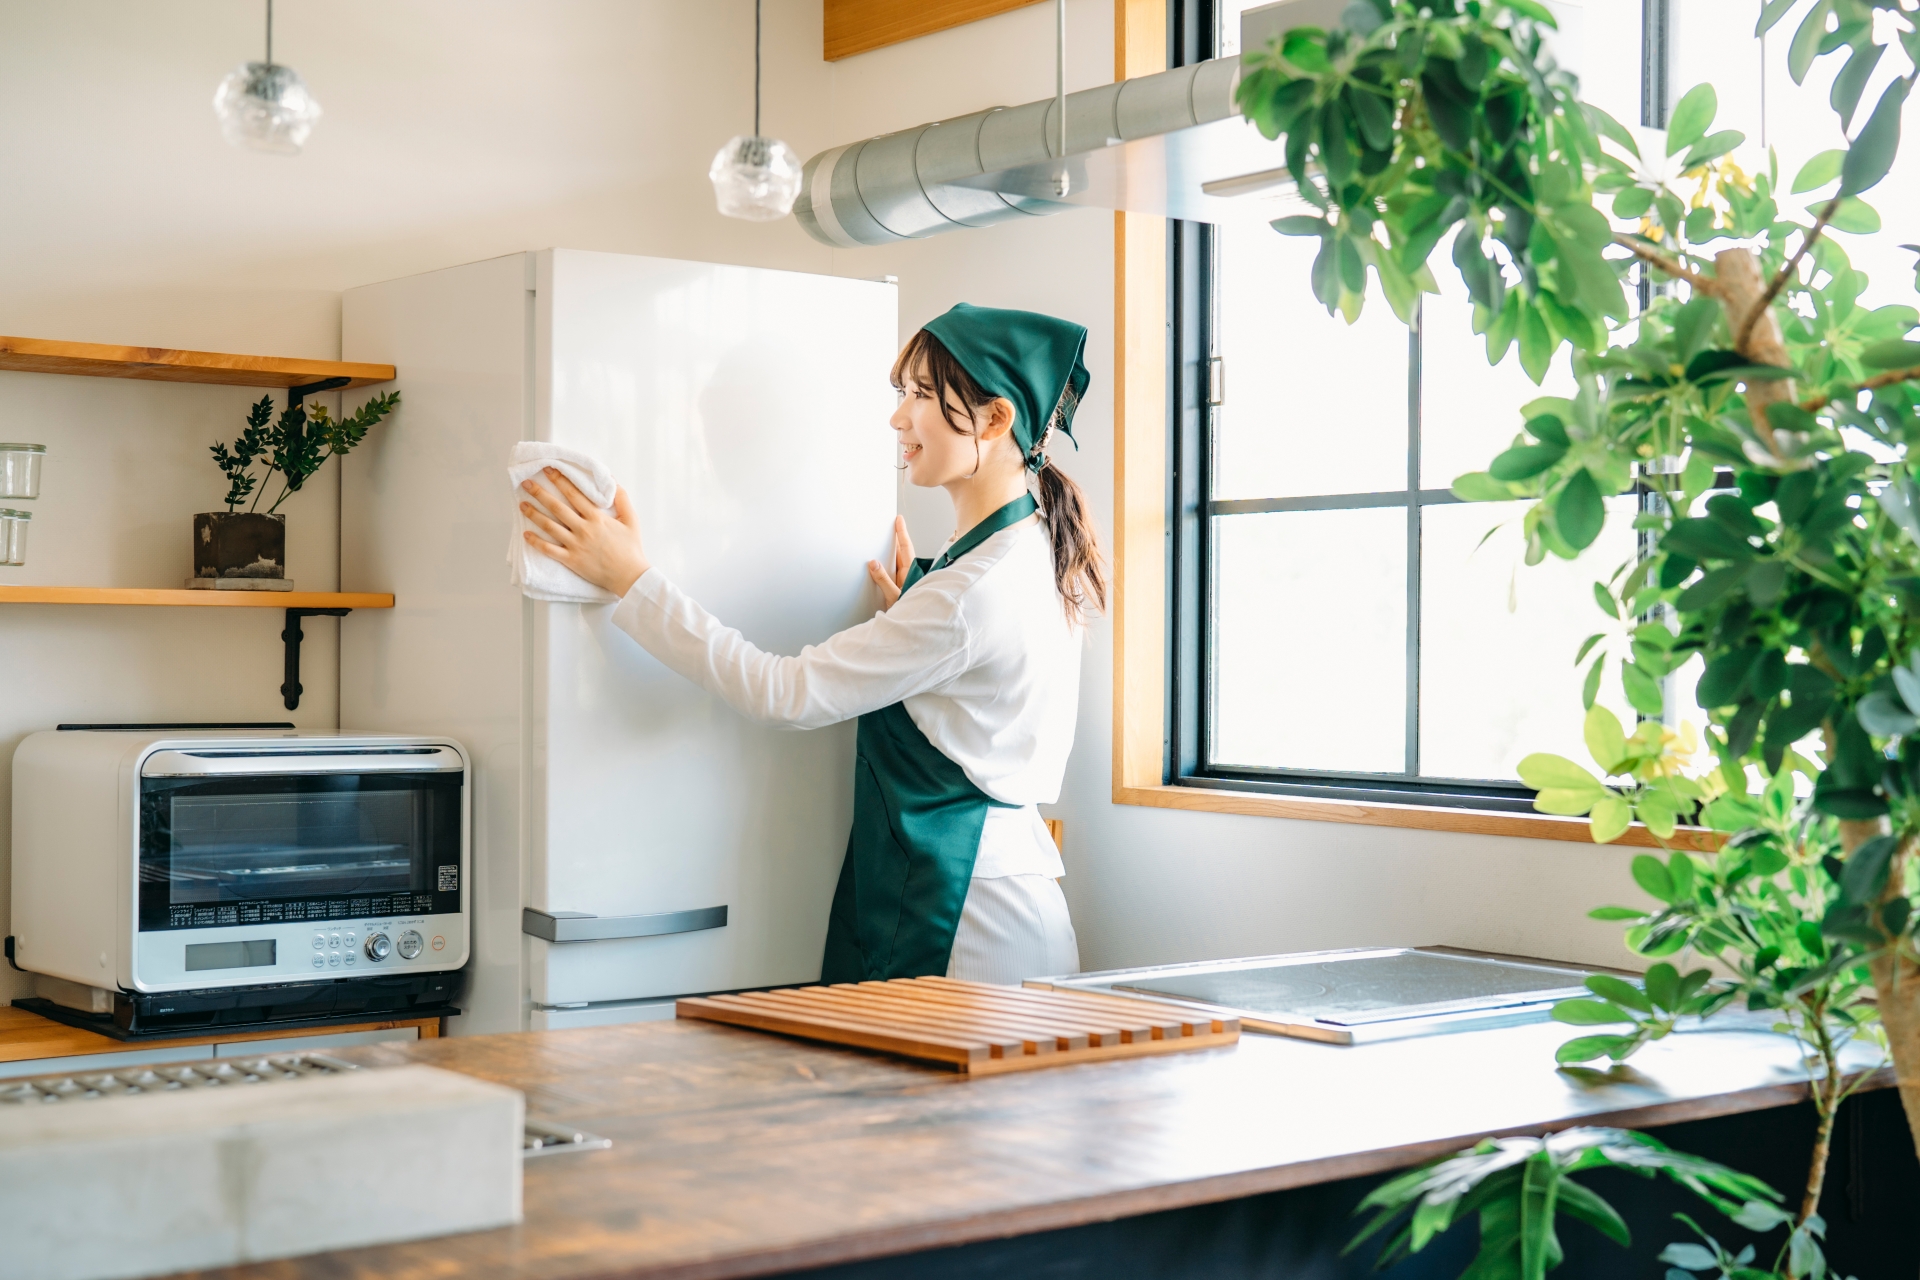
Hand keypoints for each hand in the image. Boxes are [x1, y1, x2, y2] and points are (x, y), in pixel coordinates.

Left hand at [520, 468, 650, 597]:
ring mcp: (576, 545)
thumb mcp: (631, 520)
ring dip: (534, 514)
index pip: (574, 495)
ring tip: (522, 504)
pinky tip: (526, 535)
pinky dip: (537, 542)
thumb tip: (613, 480)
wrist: (629, 575)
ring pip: (550, 526)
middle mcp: (584, 529)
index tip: (548, 470)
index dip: (560, 481)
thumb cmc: (631, 548)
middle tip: (527, 483)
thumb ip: (622, 499)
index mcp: (597, 518)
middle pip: (557, 507)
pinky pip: (550, 550)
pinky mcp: (571, 560)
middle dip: (540, 493)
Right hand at [866, 515, 913, 610]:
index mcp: (910, 574)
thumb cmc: (909, 612)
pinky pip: (892, 573)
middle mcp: (909, 576)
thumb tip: (873, 563)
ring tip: (884, 542)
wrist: (912, 629)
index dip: (901, 533)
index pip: (905, 548)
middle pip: (901, 553)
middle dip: (896, 539)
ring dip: (891, 553)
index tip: (899, 520)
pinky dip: (886, 566)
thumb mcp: (893, 596)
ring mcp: (905, 581)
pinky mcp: (899, 588)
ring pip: (897, 563)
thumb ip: (883, 580)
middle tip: (891, 525)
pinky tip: (880, 565)